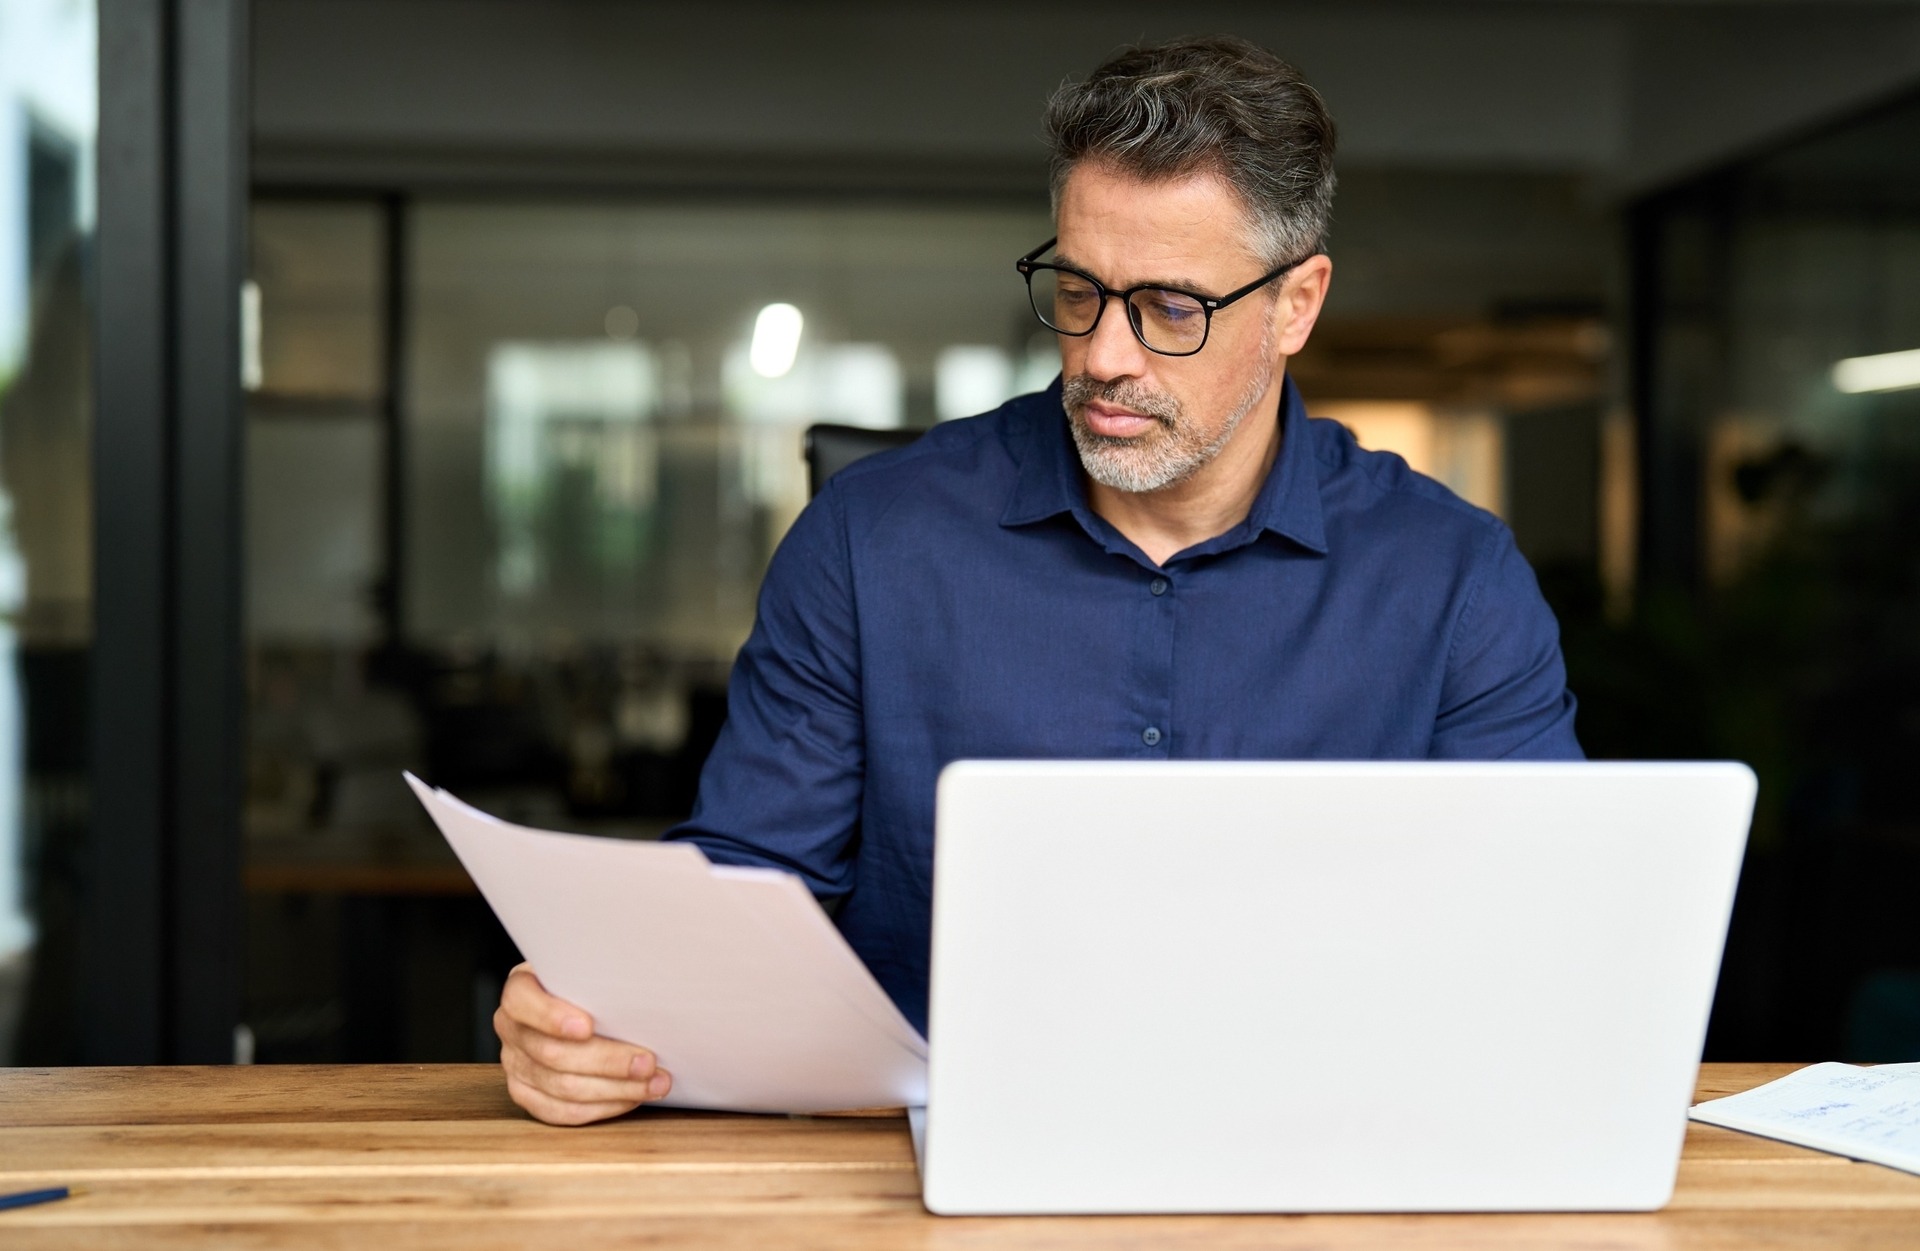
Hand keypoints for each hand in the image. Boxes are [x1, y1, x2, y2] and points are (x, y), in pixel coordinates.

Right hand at [494, 962, 672, 1124]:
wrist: (580, 1005)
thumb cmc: (591, 985)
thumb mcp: (591, 971)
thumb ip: (602, 980)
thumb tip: (643, 992)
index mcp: (520, 990)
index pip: (521, 1002)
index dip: (551, 1016)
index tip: (588, 1026)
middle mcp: (511, 1028)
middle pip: (552, 1054)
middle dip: (607, 1061)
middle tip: (648, 1062)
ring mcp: (515, 1064)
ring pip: (562, 1088)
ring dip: (615, 1089)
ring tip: (653, 1083)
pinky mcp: (526, 1093)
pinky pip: (562, 1111)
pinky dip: (602, 1107)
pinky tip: (631, 1098)